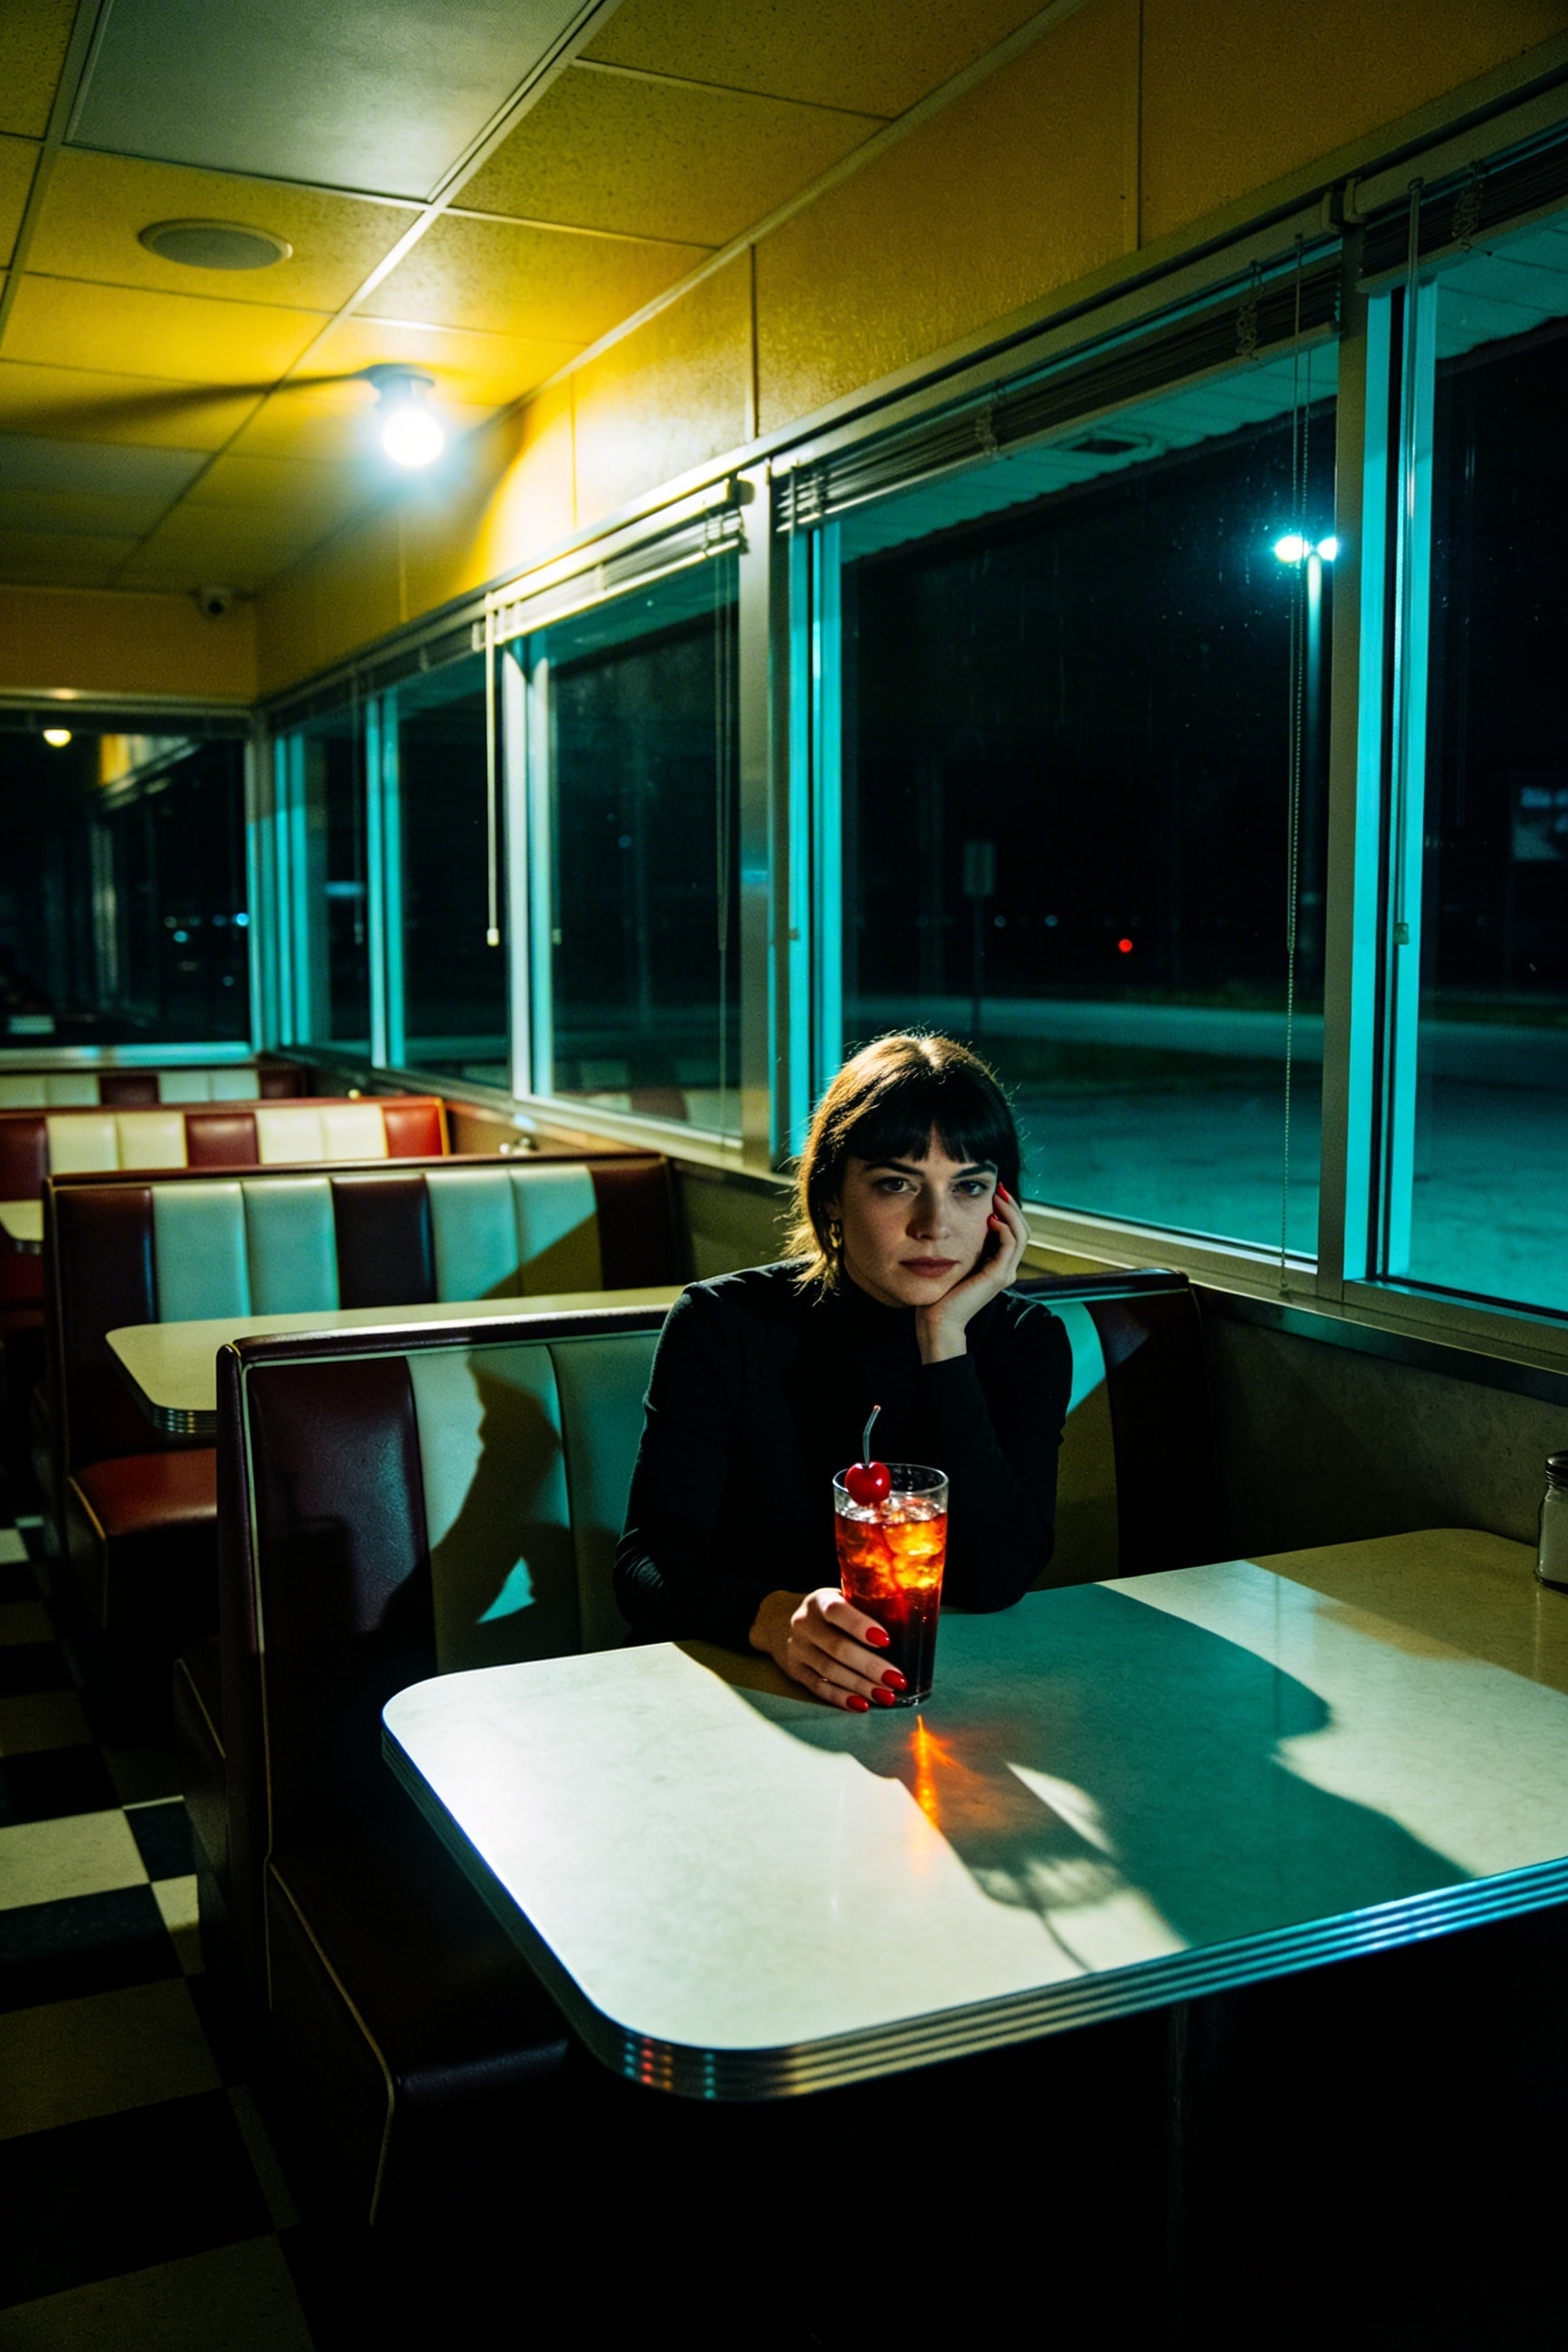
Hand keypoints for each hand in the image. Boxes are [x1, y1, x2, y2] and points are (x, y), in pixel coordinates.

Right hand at [747, 1587, 907, 1709]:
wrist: (777, 1621)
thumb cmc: (825, 1611)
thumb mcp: (838, 1597)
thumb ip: (865, 1606)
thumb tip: (914, 1622)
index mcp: (819, 1601)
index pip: (837, 1611)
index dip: (860, 1625)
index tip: (886, 1640)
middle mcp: (804, 1624)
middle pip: (837, 1648)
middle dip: (870, 1666)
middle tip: (898, 1679)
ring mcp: (797, 1649)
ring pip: (830, 1671)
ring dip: (861, 1686)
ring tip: (887, 1696)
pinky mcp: (795, 1671)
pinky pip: (819, 1687)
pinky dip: (841, 1697)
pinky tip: (862, 1704)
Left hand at [915, 1182, 1026, 1363]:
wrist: (938, 1319)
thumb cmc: (941, 1291)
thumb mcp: (956, 1260)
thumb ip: (966, 1243)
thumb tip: (966, 1218)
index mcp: (999, 1265)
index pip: (1015, 1231)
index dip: (1008, 1210)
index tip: (995, 1192)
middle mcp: (1007, 1269)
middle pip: (1023, 1229)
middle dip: (1012, 1206)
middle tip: (999, 1189)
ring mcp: (1005, 1273)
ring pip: (1021, 1233)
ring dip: (1010, 1212)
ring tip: (997, 1198)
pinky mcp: (998, 1276)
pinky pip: (1010, 1244)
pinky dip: (1004, 1227)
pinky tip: (990, 1218)